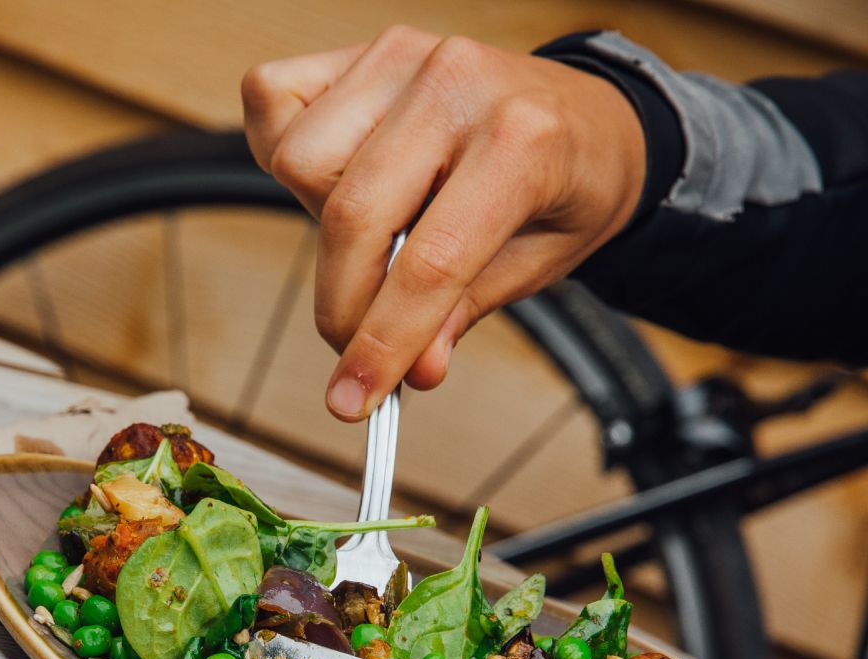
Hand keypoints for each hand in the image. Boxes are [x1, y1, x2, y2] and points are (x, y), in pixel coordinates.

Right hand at [241, 26, 646, 420]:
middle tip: (356, 348)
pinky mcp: (363, 49)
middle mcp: (458, 84)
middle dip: (343, 305)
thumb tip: (409, 370)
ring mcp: (404, 57)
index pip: (430, 262)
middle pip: (352, 217)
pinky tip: (337, 180)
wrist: (593, 114)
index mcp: (524, 140)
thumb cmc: (567, 183)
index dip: (382, 342)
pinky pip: (275, 101)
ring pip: (301, 164)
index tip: (353, 400)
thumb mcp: (539, 265)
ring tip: (375, 232)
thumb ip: (463, 313)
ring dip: (322, 223)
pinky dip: (285, 151)